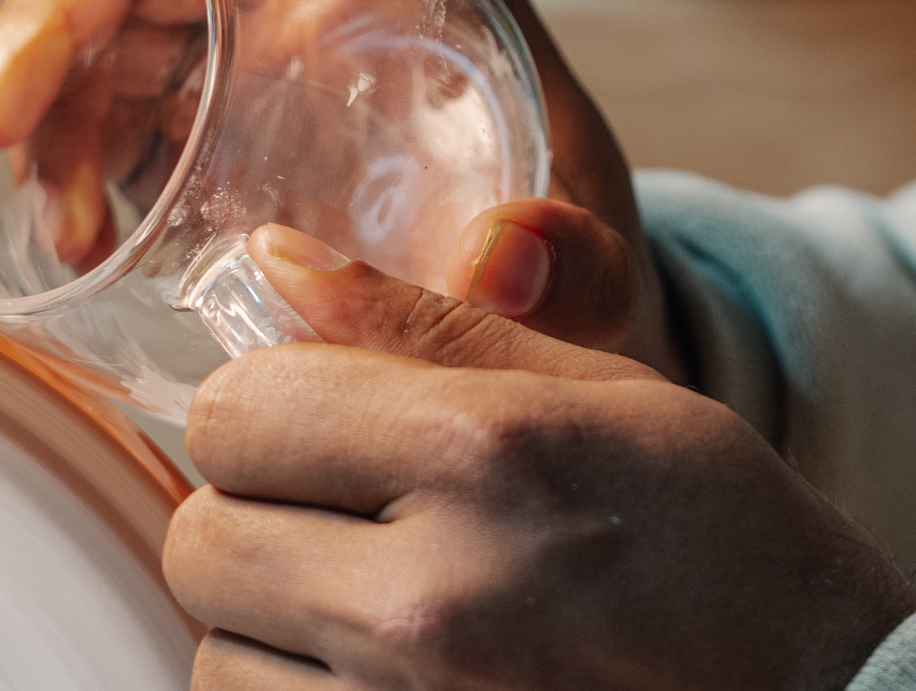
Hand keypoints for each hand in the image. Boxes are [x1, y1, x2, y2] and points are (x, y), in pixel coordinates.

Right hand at [0, 0, 674, 370]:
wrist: (548, 326)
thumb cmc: (573, 255)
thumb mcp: (601, 269)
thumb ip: (577, 269)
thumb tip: (504, 263)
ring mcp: (254, 39)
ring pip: (112, 7)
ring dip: (48, 96)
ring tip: (64, 226)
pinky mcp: (209, 116)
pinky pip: (107, 96)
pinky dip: (68, 153)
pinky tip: (79, 238)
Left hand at [165, 228, 915, 689]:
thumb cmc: (714, 539)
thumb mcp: (601, 393)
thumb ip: (424, 329)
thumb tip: (272, 264)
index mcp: (486, 459)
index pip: (234, 410)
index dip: (268, 403)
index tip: (322, 417)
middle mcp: (434, 604)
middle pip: (201, 539)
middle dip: (257, 512)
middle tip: (350, 514)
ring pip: (216, 656)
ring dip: (273, 624)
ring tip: (383, 605)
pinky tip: (386, 674)